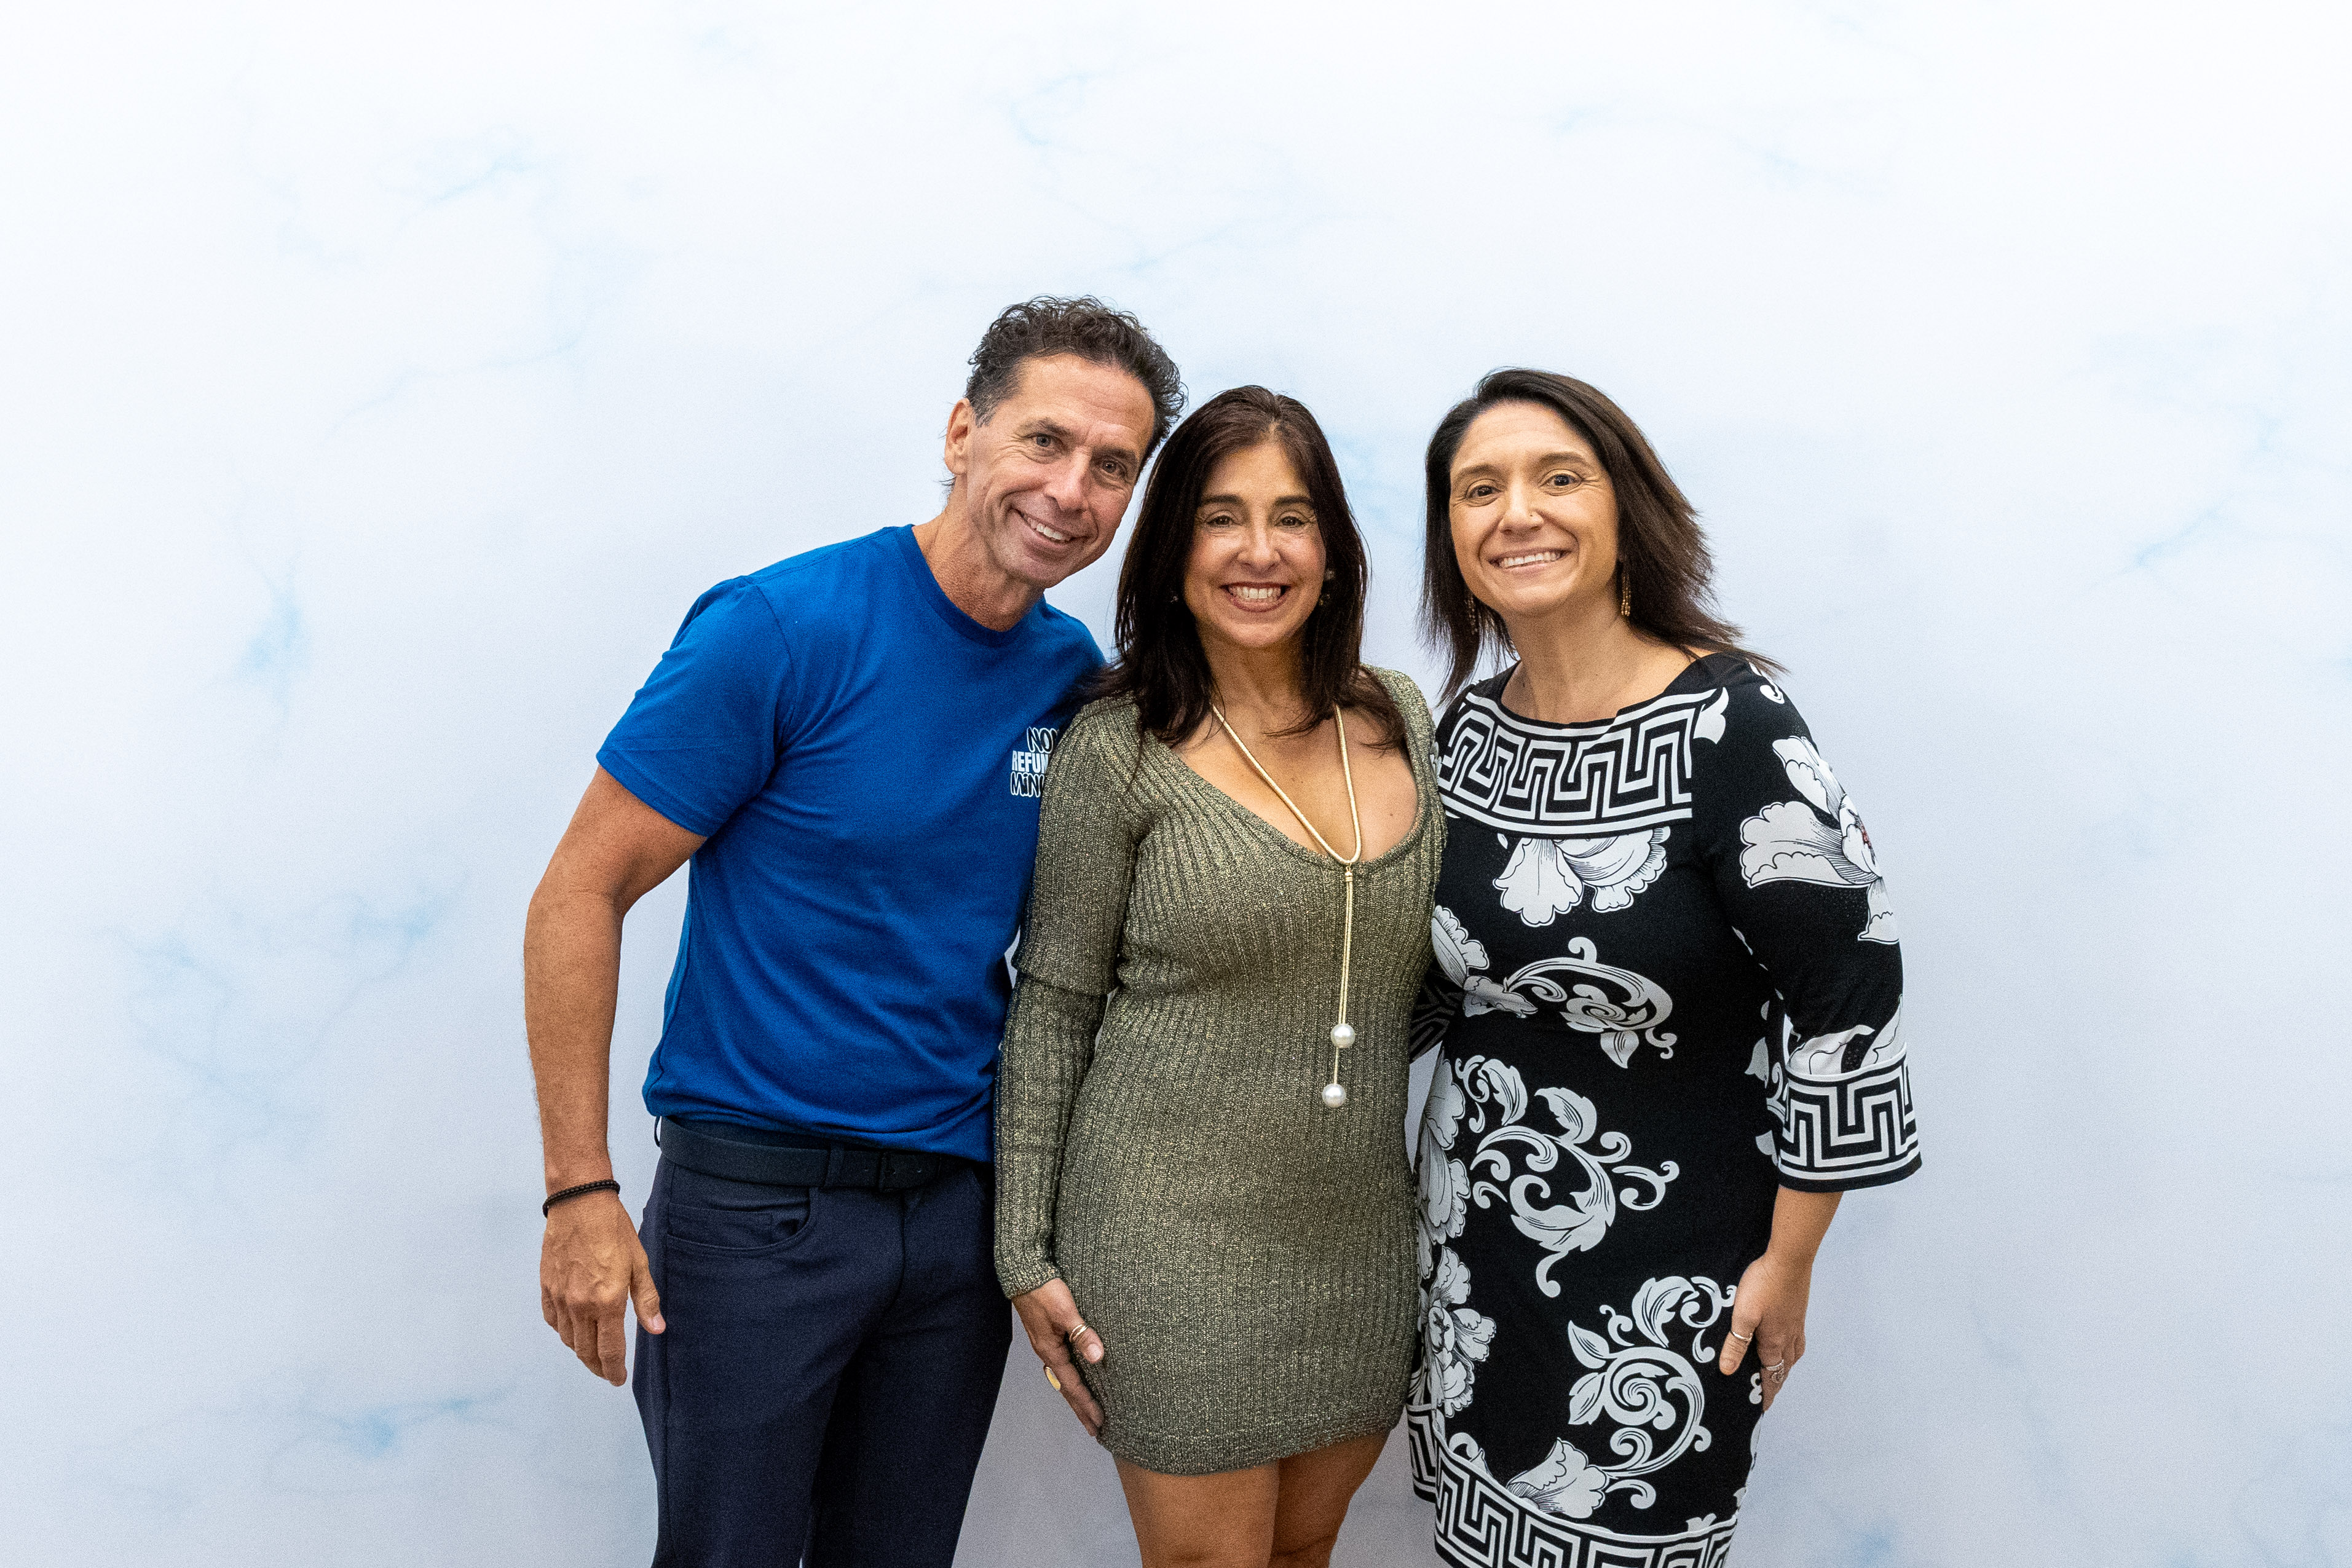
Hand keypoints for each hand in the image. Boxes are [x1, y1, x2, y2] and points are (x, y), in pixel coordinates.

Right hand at [540, 1191, 663, 1384]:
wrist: (579, 1204)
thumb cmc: (614, 1230)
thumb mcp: (639, 1263)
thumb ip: (646, 1300)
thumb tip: (656, 1329)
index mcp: (606, 1302)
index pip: (609, 1351)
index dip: (614, 1370)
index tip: (618, 1380)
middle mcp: (580, 1306)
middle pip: (585, 1351)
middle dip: (597, 1366)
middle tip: (607, 1371)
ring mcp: (560, 1297)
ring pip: (567, 1339)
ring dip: (580, 1350)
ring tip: (592, 1352)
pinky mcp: (546, 1287)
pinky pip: (552, 1320)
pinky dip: (562, 1331)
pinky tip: (571, 1330)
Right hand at [1011, 1278, 1104, 1436]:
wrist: (1024, 1272)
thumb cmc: (1045, 1290)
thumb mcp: (1065, 1311)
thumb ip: (1082, 1334)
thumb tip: (1098, 1357)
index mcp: (1050, 1351)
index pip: (1072, 1386)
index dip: (1087, 1404)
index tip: (1100, 1422)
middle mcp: (1047, 1352)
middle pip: (1066, 1388)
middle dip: (1080, 1409)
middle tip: (1095, 1429)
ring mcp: (1046, 1344)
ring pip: (1063, 1377)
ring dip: (1076, 1395)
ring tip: (1087, 1411)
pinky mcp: (1047, 1335)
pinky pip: (1062, 1365)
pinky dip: (1071, 1378)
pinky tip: (1078, 1377)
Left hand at [1718, 1249, 1811, 1411]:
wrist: (1789, 1259)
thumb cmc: (1764, 1285)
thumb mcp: (1743, 1315)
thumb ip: (1736, 1343)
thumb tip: (1728, 1371)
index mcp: (1775, 1342)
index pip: (1771, 1375)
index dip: (1766, 1393)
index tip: (1762, 1408)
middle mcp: (1790, 1338)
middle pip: (1784, 1369)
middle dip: (1776, 1383)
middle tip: (1768, 1394)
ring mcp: (1797, 1325)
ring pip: (1793, 1355)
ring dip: (1785, 1368)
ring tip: (1777, 1373)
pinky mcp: (1798, 1312)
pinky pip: (1796, 1341)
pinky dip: (1791, 1351)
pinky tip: (1786, 1343)